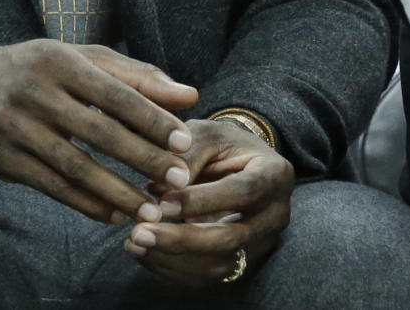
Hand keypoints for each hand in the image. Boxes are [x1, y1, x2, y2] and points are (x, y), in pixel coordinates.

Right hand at [0, 39, 197, 222]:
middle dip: (142, 158)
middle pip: (98, 131)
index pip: (114, 93)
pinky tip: (115, 215)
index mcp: (61, 60)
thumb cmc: (39, 68)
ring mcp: (17, 127)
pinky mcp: (4, 159)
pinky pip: (52, 187)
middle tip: (177, 180)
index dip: (151, 119)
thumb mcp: (81, 58)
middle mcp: (37, 92)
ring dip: (117, 191)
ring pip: (75, 166)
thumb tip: (189, 94)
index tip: (183, 141)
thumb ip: (136, 75)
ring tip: (151, 208)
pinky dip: (86, 204)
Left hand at [122, 118, 293, 286]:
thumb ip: (187, 154)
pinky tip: (145, 254)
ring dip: (174, 259)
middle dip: (182, 239)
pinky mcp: (243, 261)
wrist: (241, 163)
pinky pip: (210, 276)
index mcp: (274, 174)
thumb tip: (162, 187)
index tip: (164, 203)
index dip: (203, 200)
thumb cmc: (222, 143)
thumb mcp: (208, 134)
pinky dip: (174, 268)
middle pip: (230, 238)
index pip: (242, 192)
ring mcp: (261, 243)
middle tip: (140, 232)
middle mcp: (275, 214)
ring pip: (219, 264)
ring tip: (135, 243)